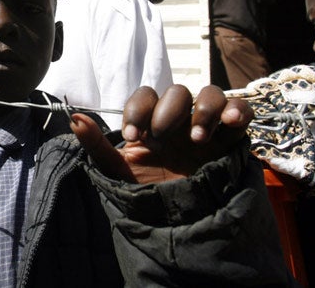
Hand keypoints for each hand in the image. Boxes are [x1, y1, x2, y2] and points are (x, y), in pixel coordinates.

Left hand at [70, 84, 252, 183]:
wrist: (179, 221)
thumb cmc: (148, 191)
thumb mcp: (118, 170)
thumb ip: (96, 144)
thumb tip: (73, 118)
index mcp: (151, 121)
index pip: (145, 96)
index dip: (138, 109)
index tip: (134, 135)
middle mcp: (179, 119)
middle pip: (176, 92)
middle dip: (167, 113)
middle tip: (160, 140)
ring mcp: (206, 125)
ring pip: (209, 94)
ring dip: (202, 110)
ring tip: (196, 139)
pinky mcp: (232, 136)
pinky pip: (240, 110)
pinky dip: (237, 109)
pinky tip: (231, 121)